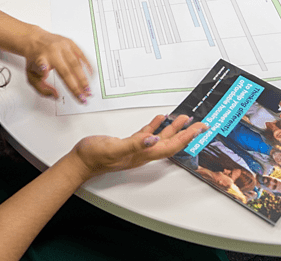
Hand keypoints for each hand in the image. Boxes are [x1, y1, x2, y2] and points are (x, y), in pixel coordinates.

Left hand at [24, 29, 93, 103]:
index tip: (54, 88)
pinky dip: (87, 66)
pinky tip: (91, 74)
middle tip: (83, 96)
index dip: (46, 72)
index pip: (45, 68)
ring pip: (76, 63)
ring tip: (88, 89)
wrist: (35, 39)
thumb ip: (41, 88)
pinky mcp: (70, 42)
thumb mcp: (30, 74)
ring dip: (84, 78)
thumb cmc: (34, 57)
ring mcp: (63, 46)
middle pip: (67, 70)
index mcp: (42, 58)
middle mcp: (53, 51)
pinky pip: (82, 55)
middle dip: (76, 85)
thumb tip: (55, 95)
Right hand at [70, 114, 207, 180]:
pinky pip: (148, 133)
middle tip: (200, 124)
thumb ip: (134, 143)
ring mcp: (136, 148)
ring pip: (161, 138)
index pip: (171, 146)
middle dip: (186, 133)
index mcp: (142, 155)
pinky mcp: (128, 143)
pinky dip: (156, 125)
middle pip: (171, 143)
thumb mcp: (114, 148)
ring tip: (184, 119)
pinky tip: (160, 119)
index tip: (199, 129)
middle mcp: (143, 152)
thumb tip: (153, 140)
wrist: (80, 161)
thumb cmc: (94, 157)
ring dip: (174, 128)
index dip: (187, 137)